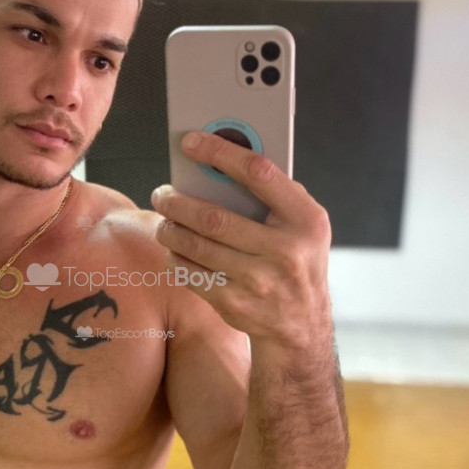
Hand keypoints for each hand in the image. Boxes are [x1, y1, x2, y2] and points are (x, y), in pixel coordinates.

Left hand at [151, 131, 333, 357]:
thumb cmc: (297, 262)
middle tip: (161, 193)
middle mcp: (285, 251)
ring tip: (164, 220)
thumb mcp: (304, 226)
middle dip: (177, 202)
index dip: (220, 153)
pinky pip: (190, 273)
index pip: (259, 173)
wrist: (301, 326)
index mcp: (306, 220)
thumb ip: (275, 194)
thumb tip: (221, 161)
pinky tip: (174, 249)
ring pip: (195, 246)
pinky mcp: (234, 304)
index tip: (191, 142)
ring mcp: (258, 281)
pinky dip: (175, 257)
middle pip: (213, 217)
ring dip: (169, 229)